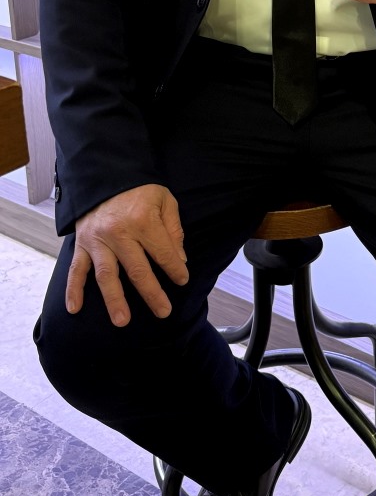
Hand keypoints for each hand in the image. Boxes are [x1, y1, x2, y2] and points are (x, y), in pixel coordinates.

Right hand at [66, 183, 188, 327]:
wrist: (104, 174)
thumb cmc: (139, 189)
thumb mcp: (164, 200)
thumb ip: (173, 229)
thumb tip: (180, 259)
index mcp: (143, 220)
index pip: (163, 253)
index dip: (175, 269)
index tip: (182, 281)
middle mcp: (119, 233)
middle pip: (137, 270)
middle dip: (152, 294)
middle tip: (163, 312)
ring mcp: (97, 240)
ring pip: (106, 275)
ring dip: (114, 300)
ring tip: (122, 321)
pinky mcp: (81, 243)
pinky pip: (75, 269)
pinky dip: (73, 290)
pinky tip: (74, 309)